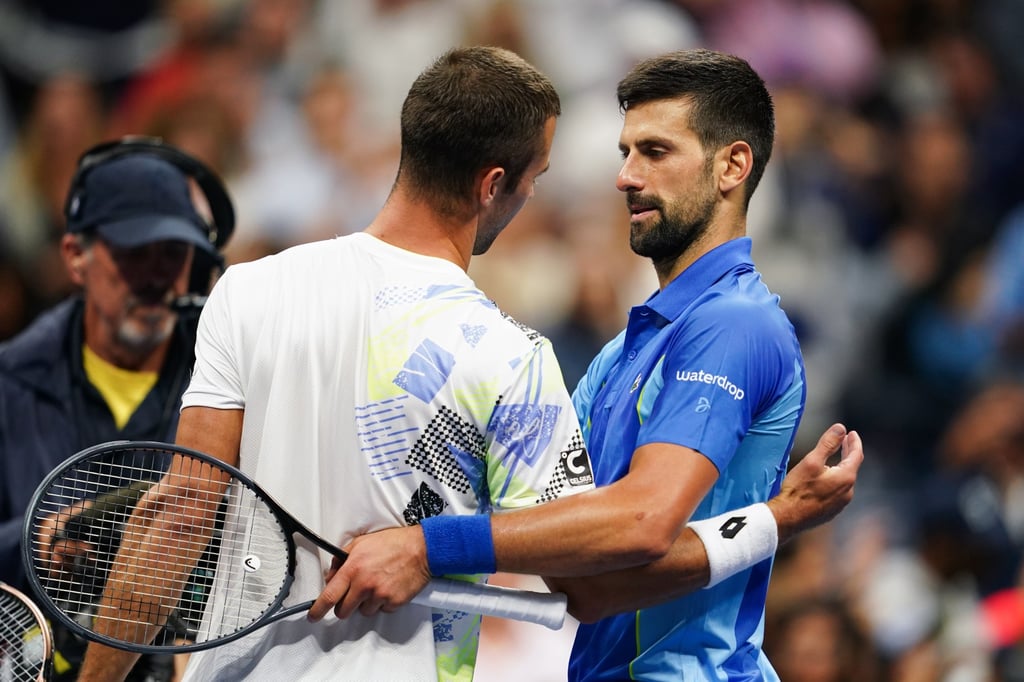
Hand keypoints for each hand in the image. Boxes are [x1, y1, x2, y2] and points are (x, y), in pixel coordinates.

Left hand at [307, 525, 430, 621]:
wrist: (421, 548)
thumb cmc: (393, 543)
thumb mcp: (362, 542)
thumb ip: (342, 559)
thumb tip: (331, 575)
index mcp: (353, 569)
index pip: (329, 595)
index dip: (318, 609)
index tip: (313, 616)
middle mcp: (365, 584)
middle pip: (344, 611)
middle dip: (345, 606)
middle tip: (354, 595)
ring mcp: (380, 595)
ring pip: (364, 612)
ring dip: (367, 603)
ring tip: (378, 585)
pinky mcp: (394, 602)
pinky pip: (382, 610)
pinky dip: (384, 603)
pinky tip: (389, 587)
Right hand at [769, 423, 862, 543]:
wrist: (787, 517)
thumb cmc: (798, 489)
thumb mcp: (812, 461)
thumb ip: (828, 443)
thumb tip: (841, 428)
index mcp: (846, 478)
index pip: (856, 455)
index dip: (854, 442)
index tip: (851, 433)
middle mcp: (848, 492)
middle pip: (851, 467)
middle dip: (848, 453)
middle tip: (845, 441)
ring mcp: (841, 504)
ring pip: (844, 481)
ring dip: (841, 468)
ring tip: (834, 459)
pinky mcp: (832, 511)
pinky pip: (838, 492)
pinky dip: (835, 481)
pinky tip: (825, 479)